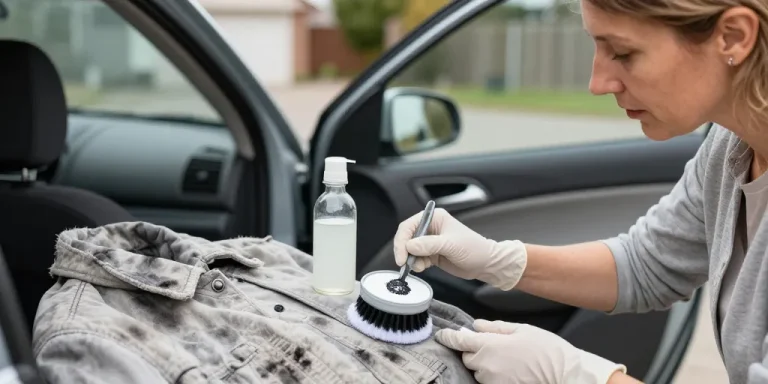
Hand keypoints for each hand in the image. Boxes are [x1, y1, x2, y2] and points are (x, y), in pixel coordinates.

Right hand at [393, 208, 526, 289]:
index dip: (402, 240)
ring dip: (411, 260)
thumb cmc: (474, 249)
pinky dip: (416, 264)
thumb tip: (409, 246)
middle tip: (404, 263)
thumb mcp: (450, 245)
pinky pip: (417, 259)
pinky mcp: (431, 254)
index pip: (410, 225)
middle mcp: (430, 228)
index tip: (402, 255)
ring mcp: (430, 242)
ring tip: (419, 267)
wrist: (485, 264)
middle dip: (404, 251)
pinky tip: (423, 268)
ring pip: (410, 250)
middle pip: (407, 238)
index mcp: (435, 218)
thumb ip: (429, 245)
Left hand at [435, 319, 626, 383]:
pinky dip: (493, 376)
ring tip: (507, 360)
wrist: (565, 374)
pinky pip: (489, 381)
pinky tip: (509, 370)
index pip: (459, 341)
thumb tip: (476, 325)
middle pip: (468, 357)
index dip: (448, 337)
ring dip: (485, 365)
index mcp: (489, 345)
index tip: (442, 335)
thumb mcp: (521, 329)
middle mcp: (486, 365)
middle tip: (494, 347)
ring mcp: (492, 381)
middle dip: (475, 352)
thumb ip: (495, 327)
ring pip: (478, 371)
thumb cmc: (546, 349)